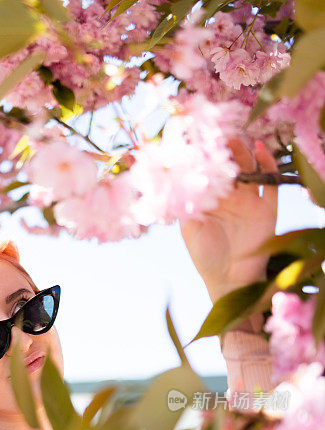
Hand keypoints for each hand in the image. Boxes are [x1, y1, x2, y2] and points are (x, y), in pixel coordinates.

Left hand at [180, 139, 278, 303]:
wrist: (230, 280)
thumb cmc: (205, 257)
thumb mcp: (189, 229)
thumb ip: (185, 205)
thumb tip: (176, 179)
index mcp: (210, 200)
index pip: (209, 171)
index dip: (206, 156)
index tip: (199, 138)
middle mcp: (230, 197)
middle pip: (231, 166)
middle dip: (226, 149)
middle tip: (220, 133)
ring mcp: (250, 201)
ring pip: (250, 169)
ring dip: (244, 154)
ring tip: (236, 140)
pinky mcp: (267, 208)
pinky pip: (271, 182)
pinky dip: (268, 164)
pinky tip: (260, 150)